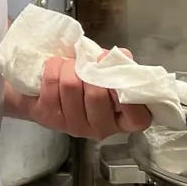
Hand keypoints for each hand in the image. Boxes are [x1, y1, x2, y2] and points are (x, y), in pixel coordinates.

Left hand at [8, 54, 151, 139]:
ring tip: (69, 64)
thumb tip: (120, 56)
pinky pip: (52, 84)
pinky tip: (56, 66)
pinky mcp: (49, 118)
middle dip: (89, 69)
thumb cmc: (88, 79)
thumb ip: (119, 64)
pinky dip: (53, 67)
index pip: (137, 118)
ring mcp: (74, 127)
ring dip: (69, 66)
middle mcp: (101, 129)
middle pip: (97, 94)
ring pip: (72, 86)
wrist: (49, 88)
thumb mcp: (108, 72)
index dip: (128, 95)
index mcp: (124, 120)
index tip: (114, 71)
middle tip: (86, 62)